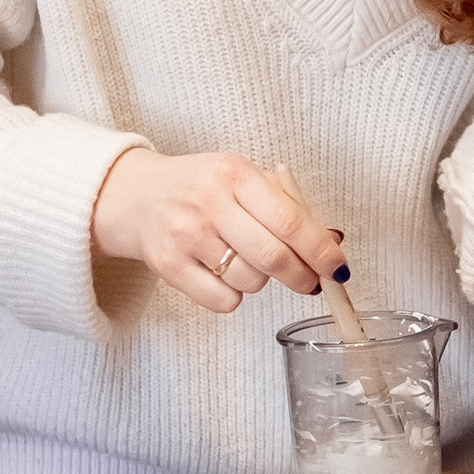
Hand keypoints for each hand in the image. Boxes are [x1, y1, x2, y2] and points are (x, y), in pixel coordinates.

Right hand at [89, 146, 344, 313]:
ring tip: (245, 261)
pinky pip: (222, 301)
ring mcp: (185, 235)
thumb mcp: (242, 180)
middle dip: (302, 277)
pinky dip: (232, 295)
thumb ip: (288, 207)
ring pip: (250, 281)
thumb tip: (334, 242)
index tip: (338, 268)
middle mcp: (209, 202)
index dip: (320, 250)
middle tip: (309, 282)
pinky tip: (222, 274)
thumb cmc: (199, 188)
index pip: (290, 220)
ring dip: (260, 280)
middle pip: (273, 256)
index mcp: (234, 173)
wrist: (134, 196)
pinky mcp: (167, 265)